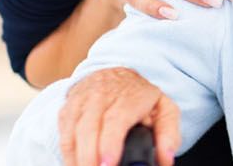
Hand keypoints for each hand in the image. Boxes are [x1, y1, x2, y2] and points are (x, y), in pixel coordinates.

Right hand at [59, 68, 179, 165]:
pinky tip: (75, 165)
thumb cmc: (140, 97)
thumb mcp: (164, 109)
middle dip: (89, 157)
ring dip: (76, 158)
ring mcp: (80, 104)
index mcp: (128, 98)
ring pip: (72, 133)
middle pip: (89, 129)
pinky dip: (67, 154)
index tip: (108, 163)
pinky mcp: (66, 112)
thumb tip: (166, 160)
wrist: (114, 75)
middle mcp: (100, 98)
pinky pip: (63, 135)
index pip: (115, 121)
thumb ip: (169, 135)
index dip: (110, 144)